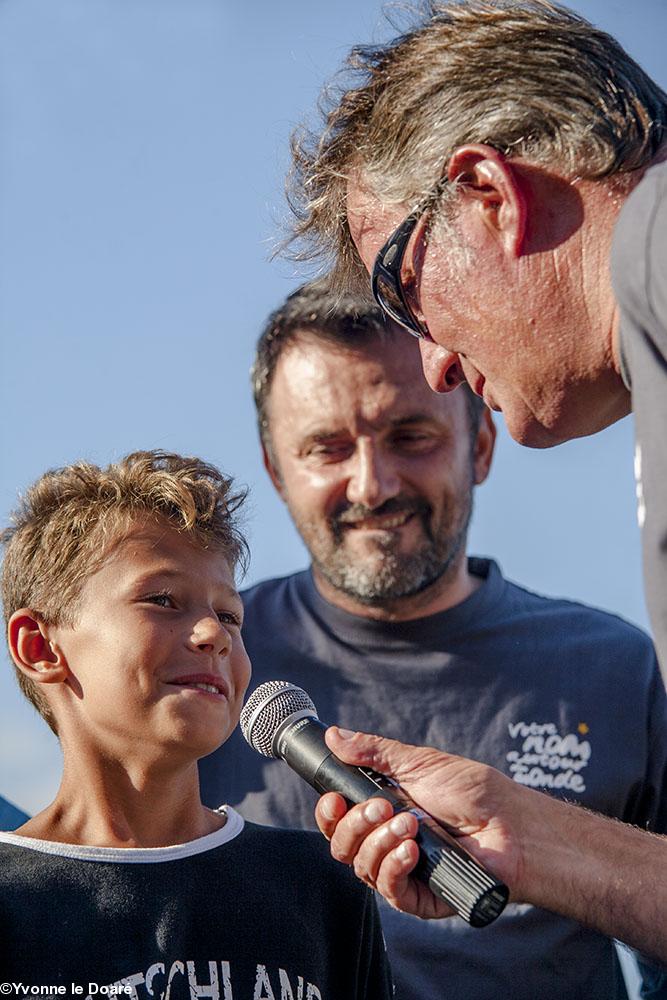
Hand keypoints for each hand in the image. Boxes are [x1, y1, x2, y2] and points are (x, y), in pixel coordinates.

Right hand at [315, 727, 529, 917]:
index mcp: (383, 811)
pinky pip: (390, 892)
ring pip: (362, 868)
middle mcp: (388, 842)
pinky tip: (411, 851)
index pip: (339, 820)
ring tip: (410, 824)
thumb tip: (334, 735)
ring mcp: (404, 871)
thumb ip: (374, 752)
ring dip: (379, 843)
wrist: (514, 824)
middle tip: (382, 806)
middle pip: (342, 846)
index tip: (334, 798)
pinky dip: (394, 869)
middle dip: (354, 825)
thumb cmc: (474, 792)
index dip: (329, 813)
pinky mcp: (423, 897)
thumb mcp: (419, 763)